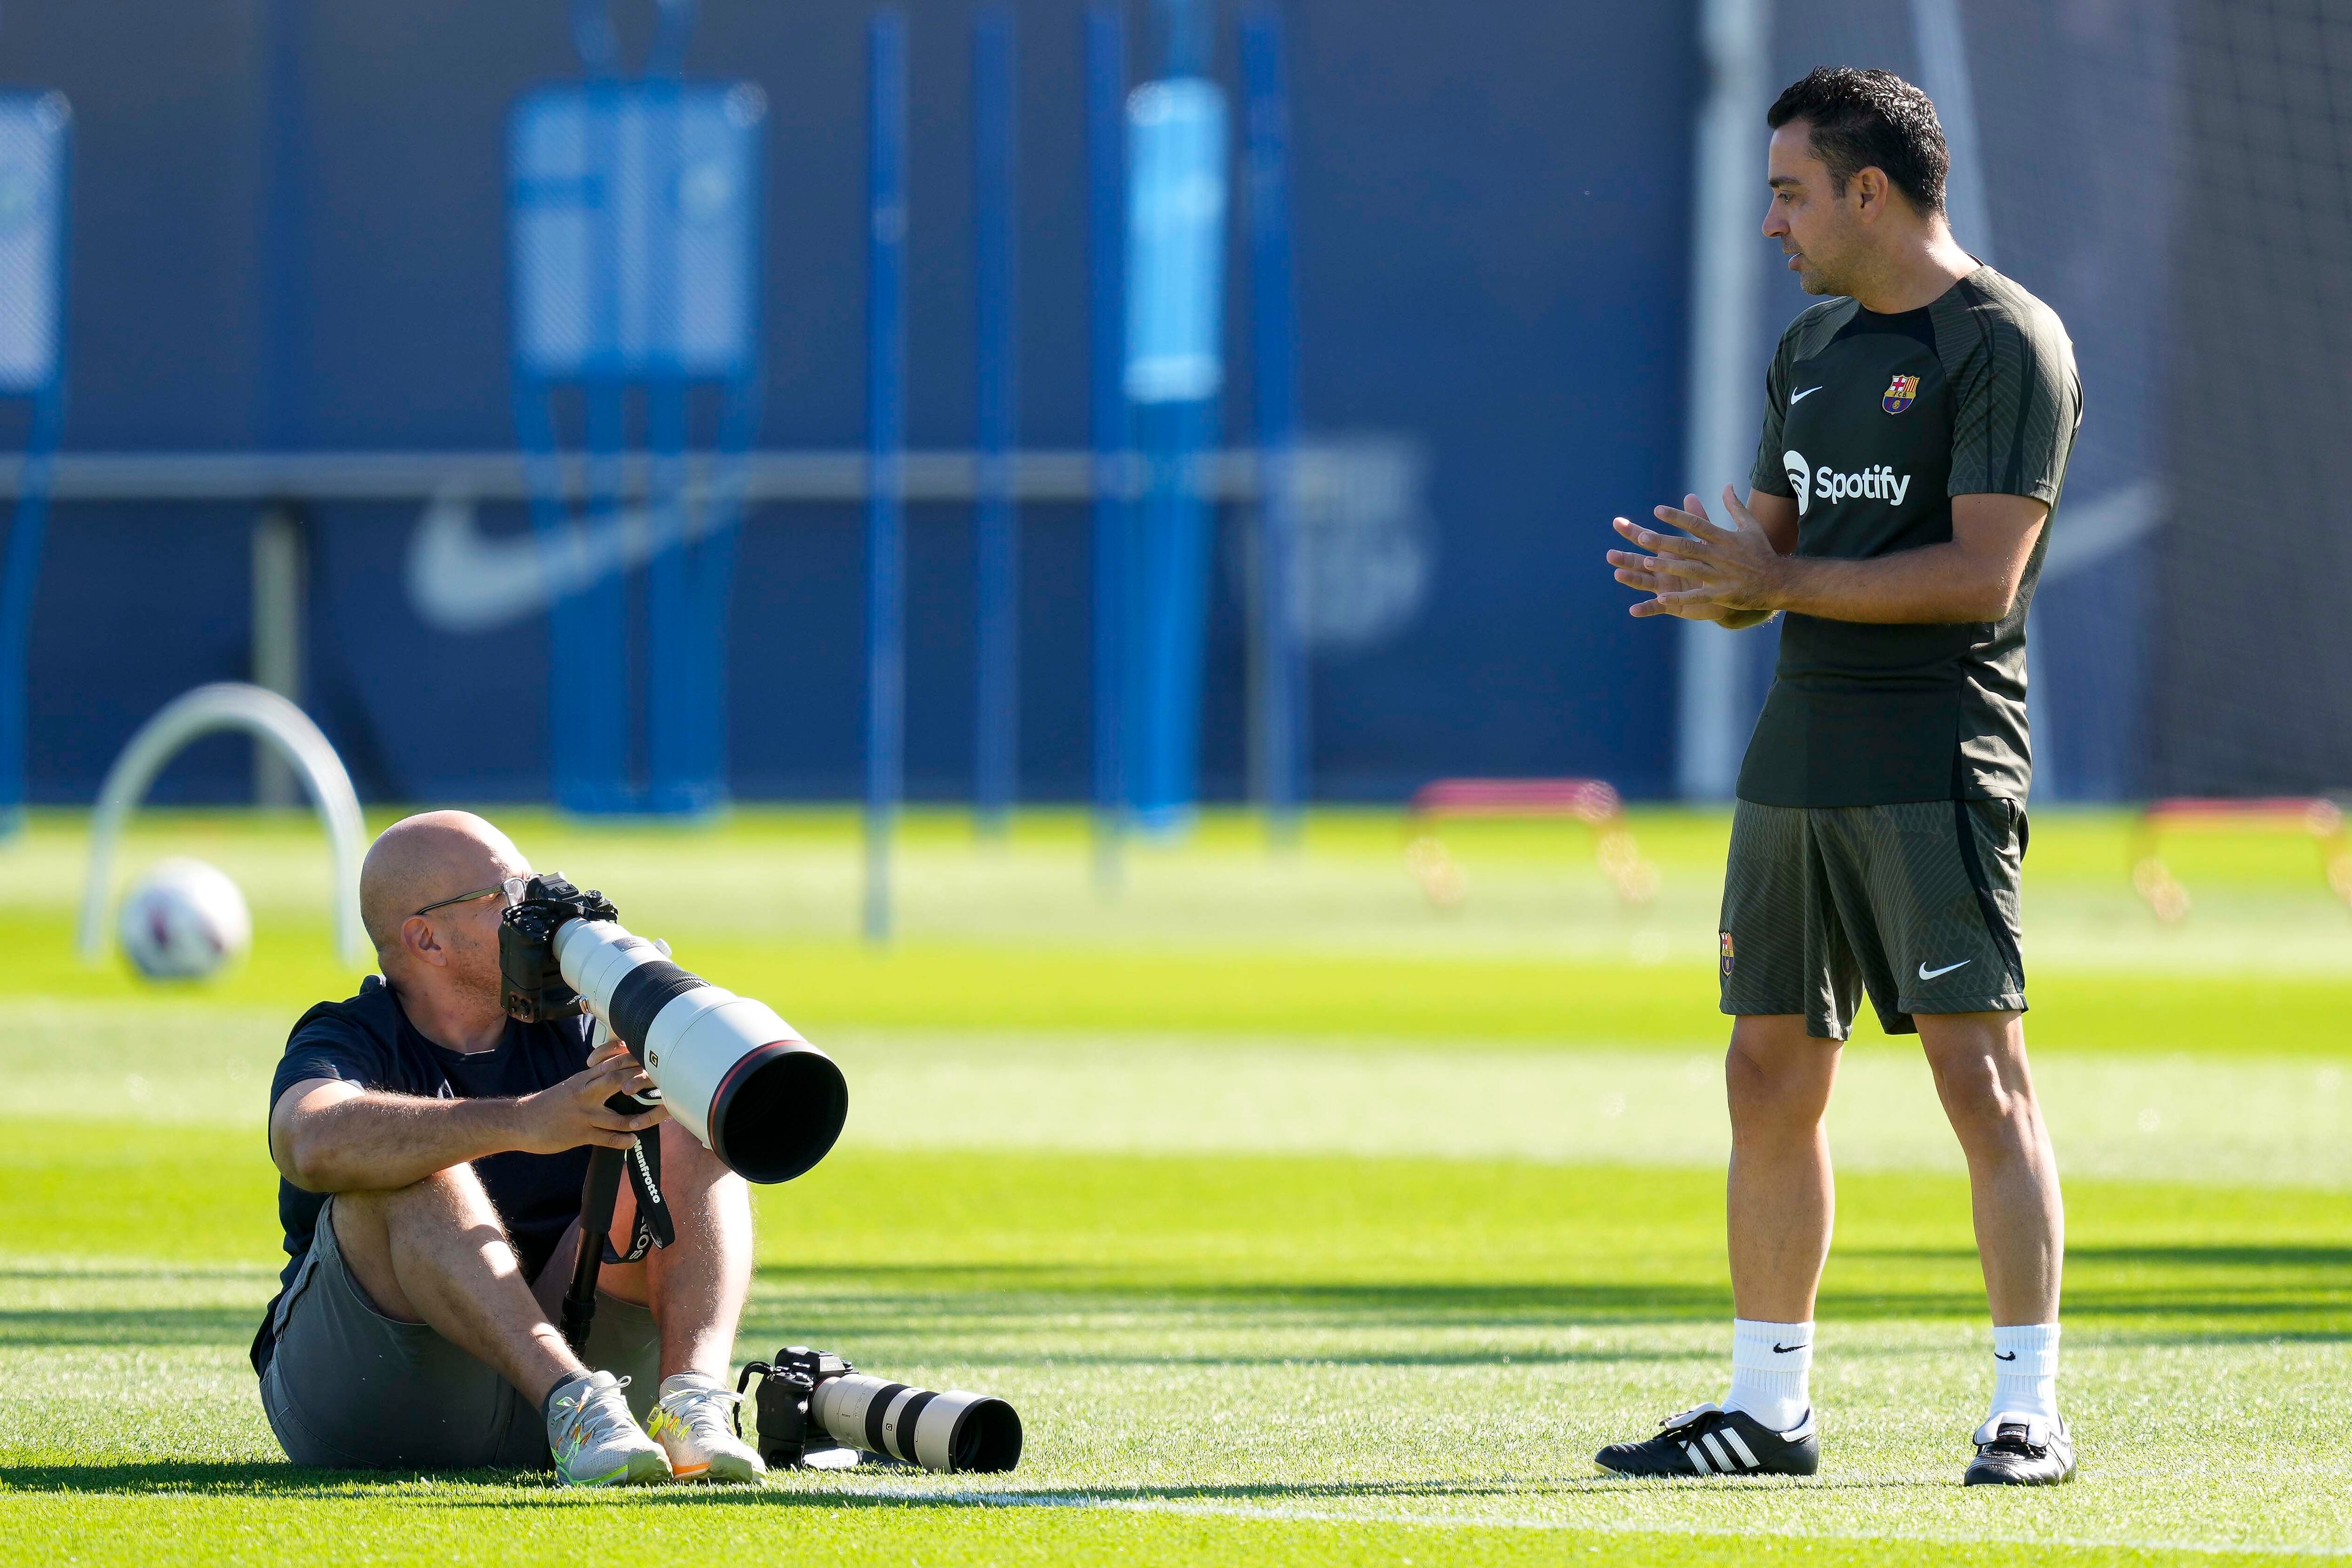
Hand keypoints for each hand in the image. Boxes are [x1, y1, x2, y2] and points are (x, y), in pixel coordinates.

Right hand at [514, 1038, 668, 1153]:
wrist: (521, 1121)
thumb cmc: (551, 1104)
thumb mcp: (573, 1084)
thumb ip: (596, 1078)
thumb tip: (621, 1073)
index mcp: (585, 1078)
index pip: (613, 1062)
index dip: (636, 1060)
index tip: (656, 1061)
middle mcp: (586, 1092)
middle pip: (618, 1080)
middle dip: (643, 1082)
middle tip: (665, 1086)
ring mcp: (584, 1114)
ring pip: (617, 1116)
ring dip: (639, 1119)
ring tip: (654, 1120)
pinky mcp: (579, 1134)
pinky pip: (606, 1139)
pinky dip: (622, 1141)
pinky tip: (634, 1141)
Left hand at [1607, 487, 1785, 618]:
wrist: (1779, 581)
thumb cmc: (1762, 552)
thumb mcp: (1751, 526)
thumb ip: (1735, 506)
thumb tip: (1727, 485)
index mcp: (1725, 538)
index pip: (1697, 524)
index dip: (1677, 517)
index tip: (1658, 510)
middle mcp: (1721, 555)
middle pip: (1688, 546)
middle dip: (1664, 541)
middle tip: (1642, 537)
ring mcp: (1721, 575)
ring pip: (1690, 569)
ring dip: (1669, 566)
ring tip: (1646, 563)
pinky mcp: (1722, 594)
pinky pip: (1698, 597)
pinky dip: (1680, 599)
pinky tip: (1662, 598)